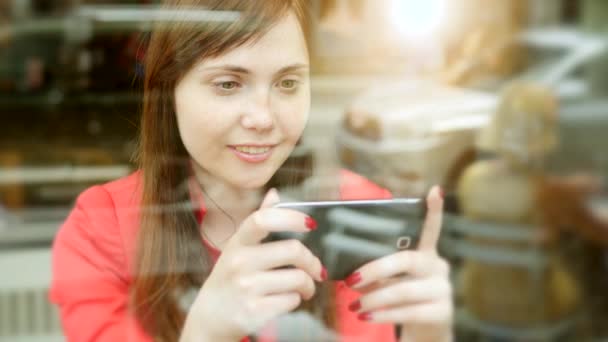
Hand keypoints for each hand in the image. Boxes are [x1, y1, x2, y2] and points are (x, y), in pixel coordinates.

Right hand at [181, 189, 325, 341]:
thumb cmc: (230, 278)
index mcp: (238, 242)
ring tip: (305, 288)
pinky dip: (296, 301)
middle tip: (316, 269)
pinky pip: (292, 300)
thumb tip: (275, 194)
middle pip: (293, 250)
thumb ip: (258, 222)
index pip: (263, 219)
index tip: (311, 223)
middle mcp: (239, 262)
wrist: (209, 318)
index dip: (291, 217)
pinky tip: (287, 300)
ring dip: (308, 285)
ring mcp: (246, 288)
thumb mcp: (238, 248)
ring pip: (298, 278)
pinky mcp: (254, 312)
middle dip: (312, 261)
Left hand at [343, 186, 452, 341]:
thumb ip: (379, 273)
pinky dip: (383, 315)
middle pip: (407, 260)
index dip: (433, 211)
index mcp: (427, 254)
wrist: (426, 332)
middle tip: (350, 280)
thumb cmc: (403, 301)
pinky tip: (367, 317)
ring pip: (403, 289)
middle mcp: (439, 267)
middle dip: (375, 269)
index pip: (432, 229)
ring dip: (373, 298)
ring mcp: (443, 290)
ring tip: (355, 306)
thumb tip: (351, 273)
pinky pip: (408, 311)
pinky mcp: (442, 313)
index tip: (434, 190)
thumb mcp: (393, 282)